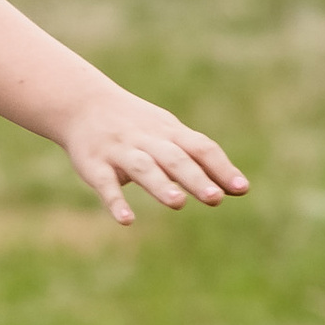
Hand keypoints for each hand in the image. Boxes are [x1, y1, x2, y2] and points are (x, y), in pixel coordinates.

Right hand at [55, 95, 247, 227]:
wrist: (83, 103)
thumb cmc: (137, 125)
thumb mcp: (169, 135)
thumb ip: (201, 160)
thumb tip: (239, 188)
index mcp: (169, 133)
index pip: (200, 147)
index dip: (220, 167)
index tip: (241, 189)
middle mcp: (147, 140)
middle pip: (175, 158)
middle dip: (195, 178)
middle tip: (214, 198)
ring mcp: (120, 152)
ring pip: (143, 168)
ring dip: (160, 185)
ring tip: (178, 203)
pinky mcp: (94, 165)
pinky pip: (106, 184)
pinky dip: (116, 202)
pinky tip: (127, 220)